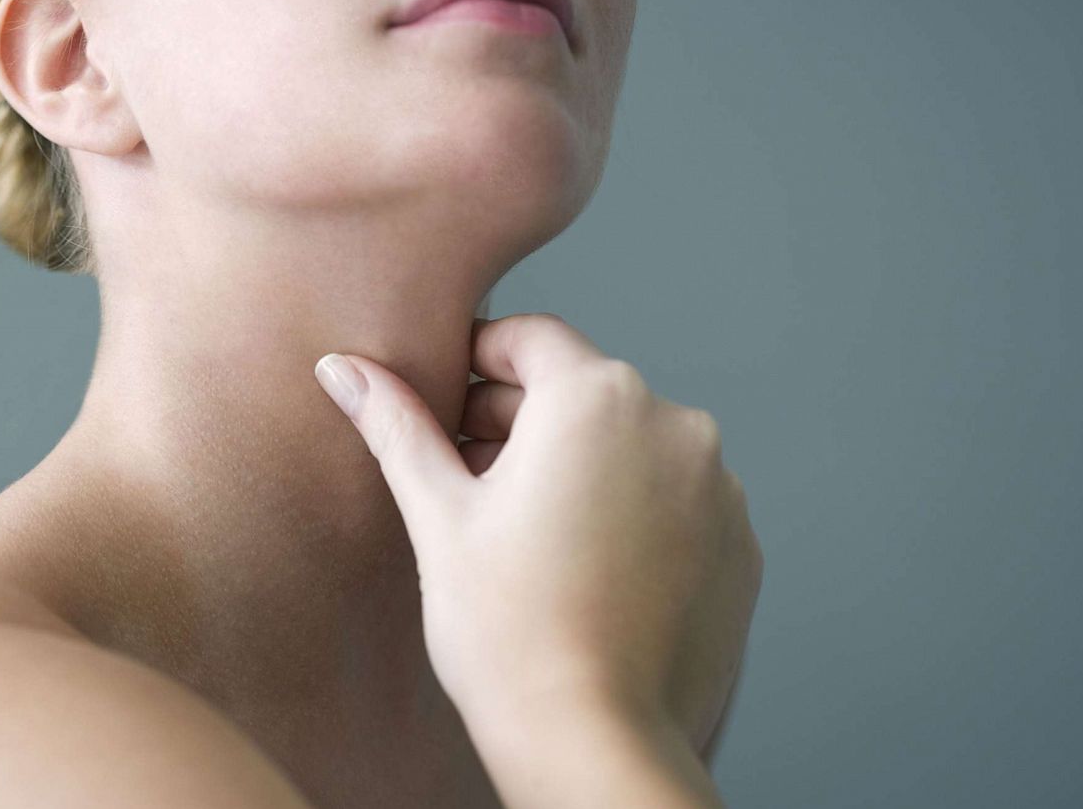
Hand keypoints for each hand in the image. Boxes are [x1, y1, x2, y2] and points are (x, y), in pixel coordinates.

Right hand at [313, 313, 762, 752]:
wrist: (595, 744)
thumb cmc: (508, 632)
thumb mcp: (439, 517)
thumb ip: (396, 427)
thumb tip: (344, 368)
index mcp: (597, 398)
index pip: (528, 338)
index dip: (475, 363)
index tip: (444, 407)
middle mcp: (673, 424)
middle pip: (580, 391)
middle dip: (518, 423)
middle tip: (463, 477)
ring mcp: (717, 487)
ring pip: (629, 447)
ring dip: (577, 468)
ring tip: (522, 533)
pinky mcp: (739, 545)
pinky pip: (673, 501)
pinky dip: (629, 514)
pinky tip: (581, 567)